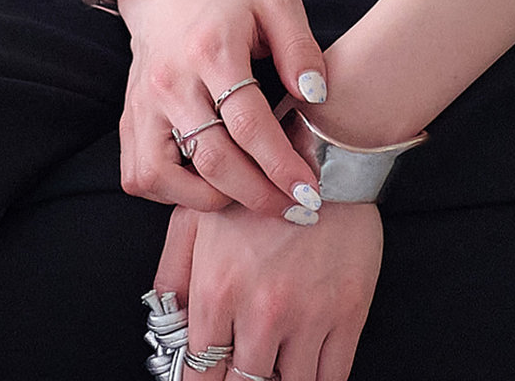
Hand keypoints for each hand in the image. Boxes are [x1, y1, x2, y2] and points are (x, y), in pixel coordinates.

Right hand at [117, 0, 330, 219]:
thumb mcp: (276, 3)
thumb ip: (299, 47)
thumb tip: (314, 96)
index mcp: (211, 49)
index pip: (249, 123)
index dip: (281, 164)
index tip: (310, 190)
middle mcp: (171, 82)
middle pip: (214, 160)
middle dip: (260, 194)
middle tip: (295, 209)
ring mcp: (143, 105)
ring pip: (169, 179)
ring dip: (216, 200)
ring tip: (254, 196)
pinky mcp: (129, 121)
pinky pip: (143, 177)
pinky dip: (175, 193)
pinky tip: (211, 185)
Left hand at [153, 200, 382, 380]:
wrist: (327, 156)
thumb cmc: (258, 185)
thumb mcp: (198, 218)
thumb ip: (172, 274)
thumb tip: (166, 324)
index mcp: (217, 292)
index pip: (200, 374)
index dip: (204, 380)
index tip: (212, 375)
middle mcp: (260, 312)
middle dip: (241, 380)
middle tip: (244, 365)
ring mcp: (308, 316)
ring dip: (279, 380)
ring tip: (275, 363)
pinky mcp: (348, 313)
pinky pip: (332, 378)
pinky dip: (317, 380)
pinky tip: (306, 366)